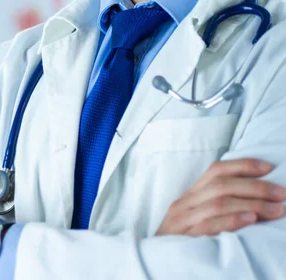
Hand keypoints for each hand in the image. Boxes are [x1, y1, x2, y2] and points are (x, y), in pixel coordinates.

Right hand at [157, 159, 285, 235]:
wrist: (154, 261)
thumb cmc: (183, 241)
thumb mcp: (196, 218)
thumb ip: (216, 205)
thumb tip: (254, 197)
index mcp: (189, 195)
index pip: (215, 170)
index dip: (242, 165)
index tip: (268, 167)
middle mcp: (184, 204)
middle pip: (221, 185)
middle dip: (255, 187)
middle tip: (281, 194)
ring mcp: (182, 221)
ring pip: (218, 203)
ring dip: (252, 204)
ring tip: (276, 210)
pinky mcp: (183, 238)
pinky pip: (209, 225)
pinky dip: (232, 220)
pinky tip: (251, 219)